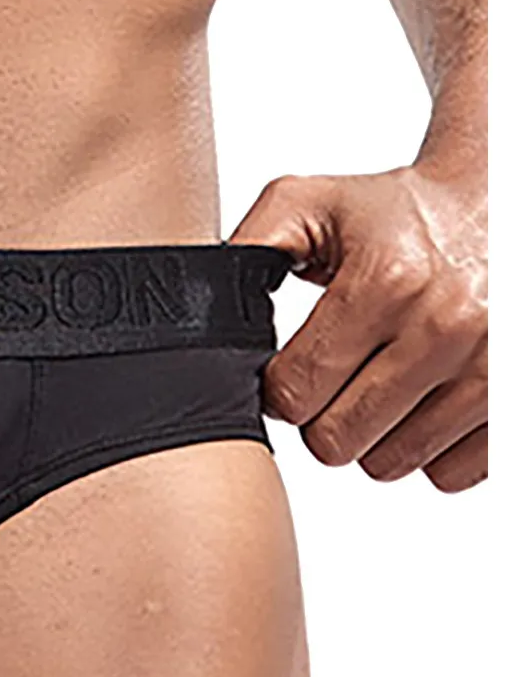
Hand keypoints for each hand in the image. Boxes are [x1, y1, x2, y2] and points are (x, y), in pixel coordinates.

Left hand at [229, 162, 486, 491]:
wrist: (499, 200)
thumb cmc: (399, 210)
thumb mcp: (310, 204)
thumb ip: (248, 248)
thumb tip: (198, 307)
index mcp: (386, 282)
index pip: (295, 393)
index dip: (278, 389)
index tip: (289, 368)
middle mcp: (446, 328)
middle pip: (336, 441)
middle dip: (320, 417)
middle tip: (333, 379)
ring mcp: (492, 370)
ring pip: (389, 464)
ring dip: (371, 437)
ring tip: (377, 385)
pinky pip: (449, 475)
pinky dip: (427, 451)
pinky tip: (420, 404)